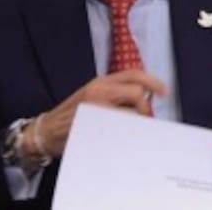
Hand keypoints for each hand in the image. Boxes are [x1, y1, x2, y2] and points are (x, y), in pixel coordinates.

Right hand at [29, 69, 167, 157]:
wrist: (45, 131)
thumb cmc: (72, 114)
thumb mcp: (93, 95)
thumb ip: (116, 92)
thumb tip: (145, 97)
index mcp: (101, 82)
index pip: (134, 74)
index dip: (153, 81)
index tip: (166, 92)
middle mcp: (99, 90)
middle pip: (137, 93)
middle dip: (146, 107)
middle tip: (145, 119)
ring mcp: (95, 108)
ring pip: (131, 112)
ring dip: (137, 122)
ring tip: (133, 129)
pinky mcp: (92, 125)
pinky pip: (120, 128)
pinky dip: (126, 132)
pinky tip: (123, 137)